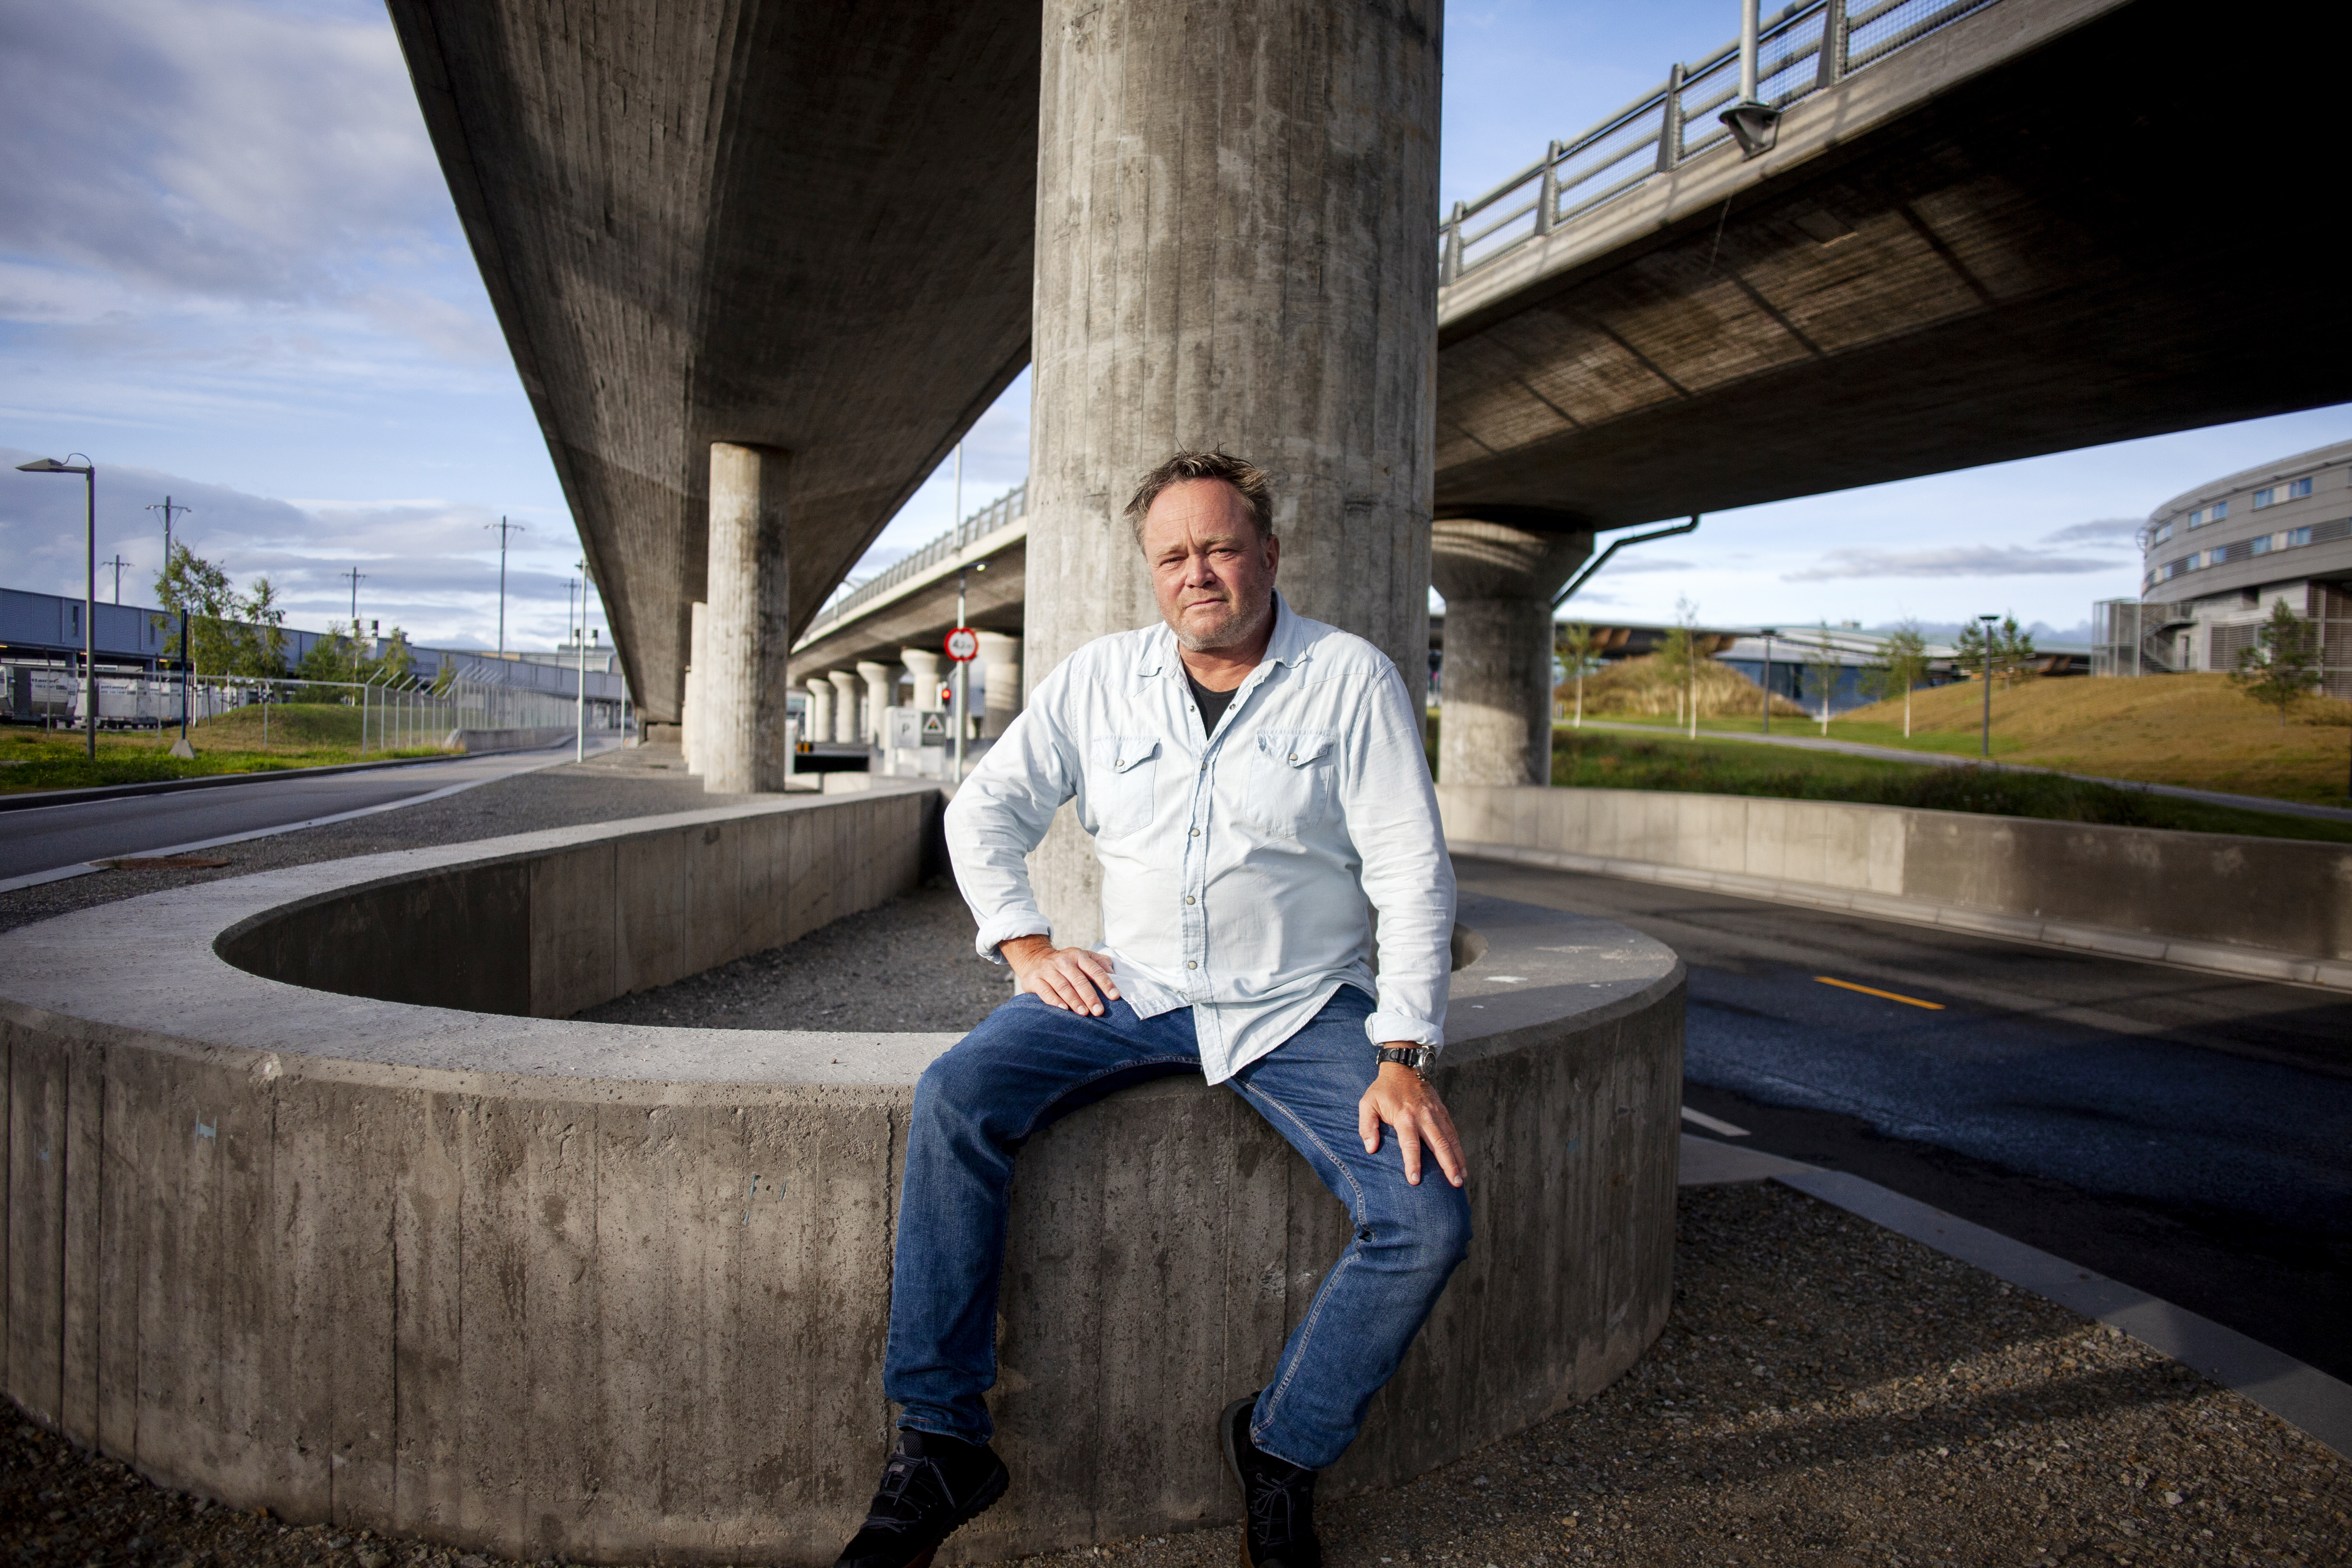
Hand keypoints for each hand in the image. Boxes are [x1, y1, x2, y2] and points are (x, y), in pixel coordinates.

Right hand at [1000, 933, 1121, 1016]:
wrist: (1034, 958)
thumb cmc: (1066, 963)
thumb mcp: (1083, 957)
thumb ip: (1100, 963)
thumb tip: (1114, 973)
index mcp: (1078, 956)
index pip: (1094, 969)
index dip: (1105, 983)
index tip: (1115, 996)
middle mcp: (1063, 962)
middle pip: (1079, 980)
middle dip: (1090, 996)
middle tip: (1099, 1011)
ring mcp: (1047, 970)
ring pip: (1063, 986)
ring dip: (1074, 1001)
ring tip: (1084, 1013)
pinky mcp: (1035, 980)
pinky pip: (1045, 991)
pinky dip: (1054, 1001)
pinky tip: (1063, 1009)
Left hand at [1358, 1059, 1465, 1187]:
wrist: (1404, 1066)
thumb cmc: (1383, 1089)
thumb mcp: (1367, 1103)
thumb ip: (1367, 1126)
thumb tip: (1371, 1148)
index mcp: (1404, 1116)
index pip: (1409, 1143)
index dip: (1413, 1163)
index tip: (1415, 1180)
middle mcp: (1423, 1116)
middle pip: (1438, 1143)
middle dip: (1447, 1165)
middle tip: (1454, 1184)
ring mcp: (1436, 1114)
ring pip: (1450, 1139)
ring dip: (1457, 1159)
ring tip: (1461, 1179)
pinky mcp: (1443, 1112)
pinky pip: (1453, 1132)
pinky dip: (1459, 1148)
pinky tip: (1462, 1163)